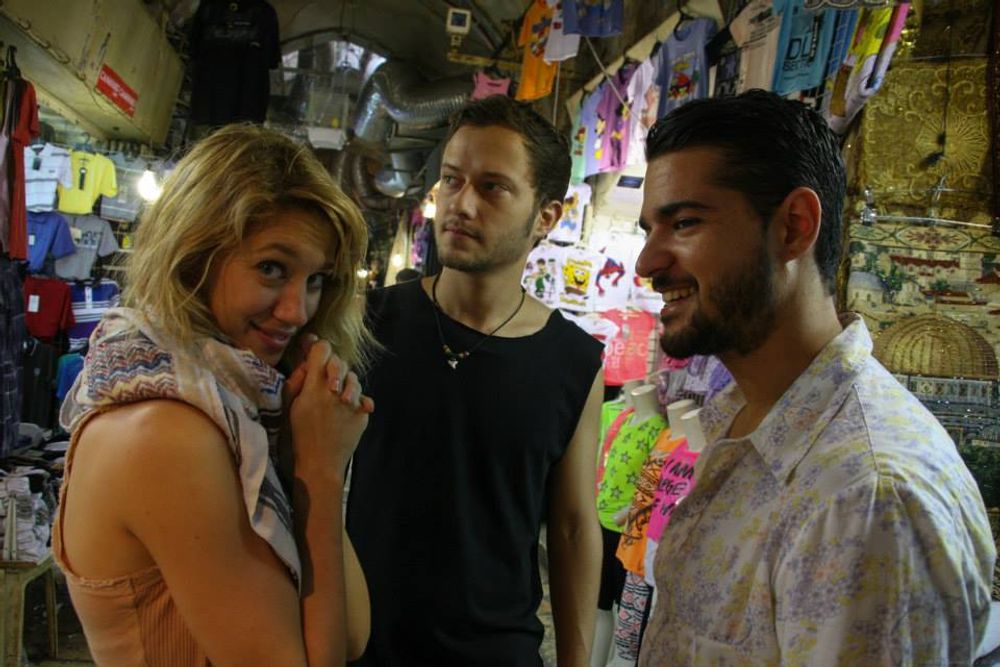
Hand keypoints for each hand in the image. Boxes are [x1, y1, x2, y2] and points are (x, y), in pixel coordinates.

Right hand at [288, 340, 372, 482]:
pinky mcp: (362, 415)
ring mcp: (350, 403)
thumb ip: (295, 383)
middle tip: (326, 380)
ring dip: (346, 383)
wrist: (319, 466)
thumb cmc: (297, 439)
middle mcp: (333, 392)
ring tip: (339, 396)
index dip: (318, 348)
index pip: (321, 351)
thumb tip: (305, 364)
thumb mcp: (288, 409)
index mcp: (312, 388)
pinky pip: (364, 399)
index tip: (315, 353)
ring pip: (354, 379)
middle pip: (339, 362)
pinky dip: (357, 402)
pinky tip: (349, 408)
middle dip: (333, 366)